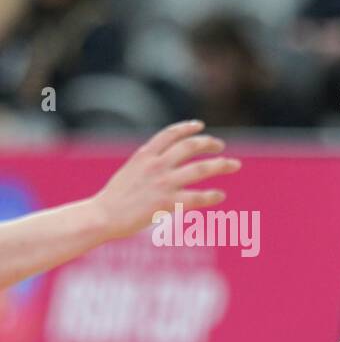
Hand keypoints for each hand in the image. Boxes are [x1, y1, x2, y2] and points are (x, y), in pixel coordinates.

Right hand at [88, 120, 241, 241]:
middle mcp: (156, 165)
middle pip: (190, 147)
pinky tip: (220, 196)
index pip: (170, 134)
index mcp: (144, 155)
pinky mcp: (168, 202)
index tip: (200, 126)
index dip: (187, 128)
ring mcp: (163, 183)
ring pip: (200, 169)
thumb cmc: (115, 197)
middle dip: (209, 143)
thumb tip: (165, 161)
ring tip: (234, 164)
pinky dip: (212, 195)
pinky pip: (197, 197)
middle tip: (221, 146)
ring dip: (220, 165)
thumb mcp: (130, 171)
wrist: (103, 215)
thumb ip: (148, 163)